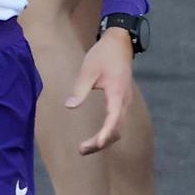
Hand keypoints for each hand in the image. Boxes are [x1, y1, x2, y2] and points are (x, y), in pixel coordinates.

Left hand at [67, 29, 134, 154]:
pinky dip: (108, 132)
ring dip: (104, 140)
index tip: (96, 144)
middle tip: (81, 150)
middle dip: (101, 143)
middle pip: (117, 129)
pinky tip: (96, 138)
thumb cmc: (103, 55)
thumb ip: (80, 89)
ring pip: (118, 127)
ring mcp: (125, 102)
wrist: (120, 43)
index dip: (105, 133)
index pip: (113, 118)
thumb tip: (69, 107)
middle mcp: (124, 100)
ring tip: (85, 148)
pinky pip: (118, 122)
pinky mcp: (122, 101)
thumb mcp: (88, 70)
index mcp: (117, 93)